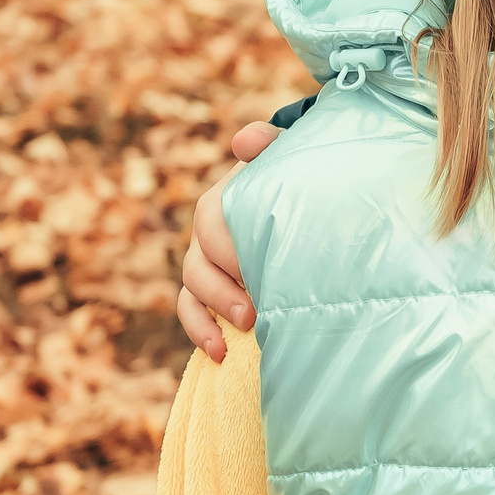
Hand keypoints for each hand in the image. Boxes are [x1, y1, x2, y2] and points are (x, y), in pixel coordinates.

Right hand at [176, 121, 279, 360]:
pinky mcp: (211, 290)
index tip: (258, 272)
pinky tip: (220, 354)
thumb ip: (269, 143)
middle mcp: (208, 232)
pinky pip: (192, 312)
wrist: (302, 196)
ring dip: (212, 313)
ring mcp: (207, 262)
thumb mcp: (287, 155)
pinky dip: (201, 333)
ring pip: (193, 289)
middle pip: (200, 260)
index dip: (229, 249)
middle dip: (224, 287)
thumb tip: (244, 140)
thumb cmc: (295, 176)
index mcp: (222, 200)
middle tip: (255, 310)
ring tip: (244, 329)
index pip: (211, 222)